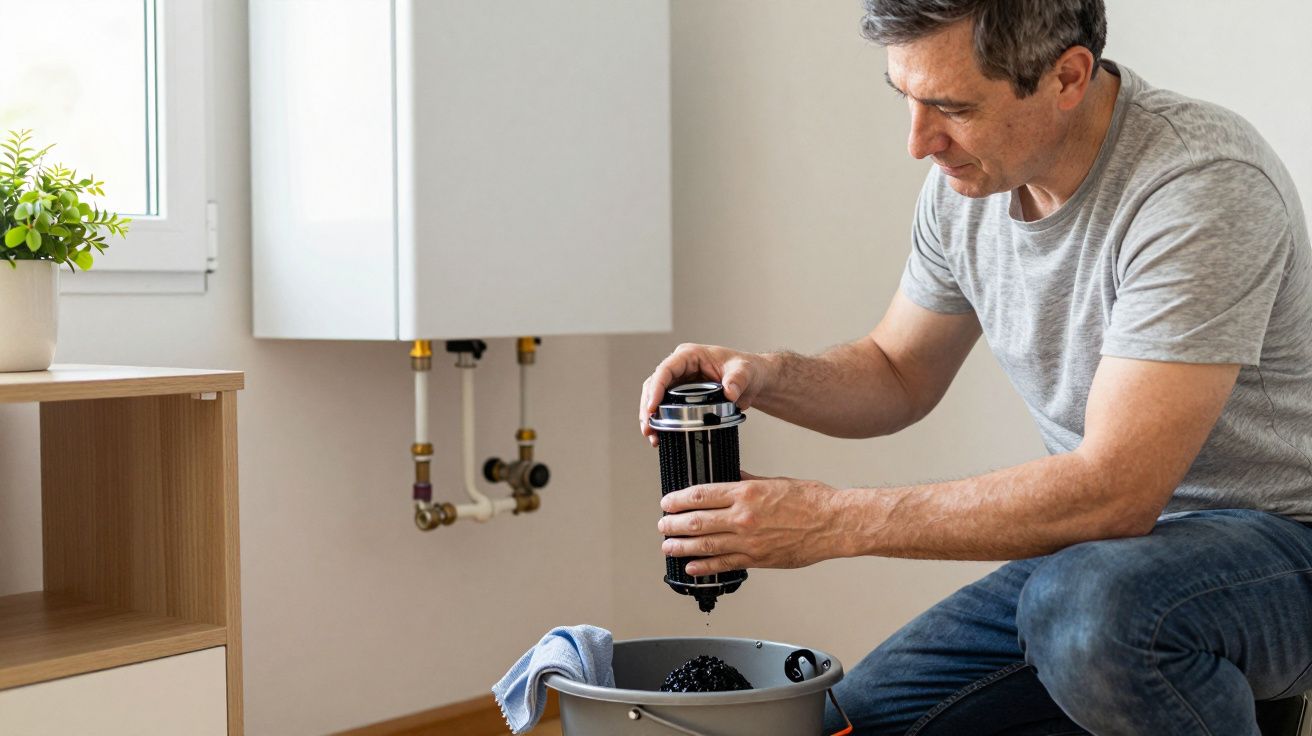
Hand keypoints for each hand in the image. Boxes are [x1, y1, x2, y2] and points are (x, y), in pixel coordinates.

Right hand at [639, 343, 771, 446]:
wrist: (754, 380)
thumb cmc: (748, 369)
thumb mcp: (745, 372)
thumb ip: (737, 380)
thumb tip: (729, 393)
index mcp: (690, 355)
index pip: (666, 370)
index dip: (656, 389)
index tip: (652, 408)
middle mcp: (680, 367)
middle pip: (654, 385)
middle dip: (647, 407)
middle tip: (648, 428)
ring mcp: (679, 381)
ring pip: (655, 397)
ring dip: (650, 417)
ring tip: (652, 436)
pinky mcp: (682, 395)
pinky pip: (665, 407)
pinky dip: (660, 421)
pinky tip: (660, 436)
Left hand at [656, 471, 850, 574]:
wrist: (834, 523)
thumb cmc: (811, 500)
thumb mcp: (774, 481)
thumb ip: (747, 480)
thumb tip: (728, 476)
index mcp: (746, 493)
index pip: (700, 495)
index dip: (677, 500)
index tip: (667, 502)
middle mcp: (743, 518)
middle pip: (696, 522)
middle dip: (673, 525)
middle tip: (662, 525)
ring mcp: (749, 541)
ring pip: (705, 546)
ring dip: (682, 547)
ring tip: (668, 547)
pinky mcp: (757, 559)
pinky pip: (725, 564)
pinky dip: (705, 566)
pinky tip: (691, 566)